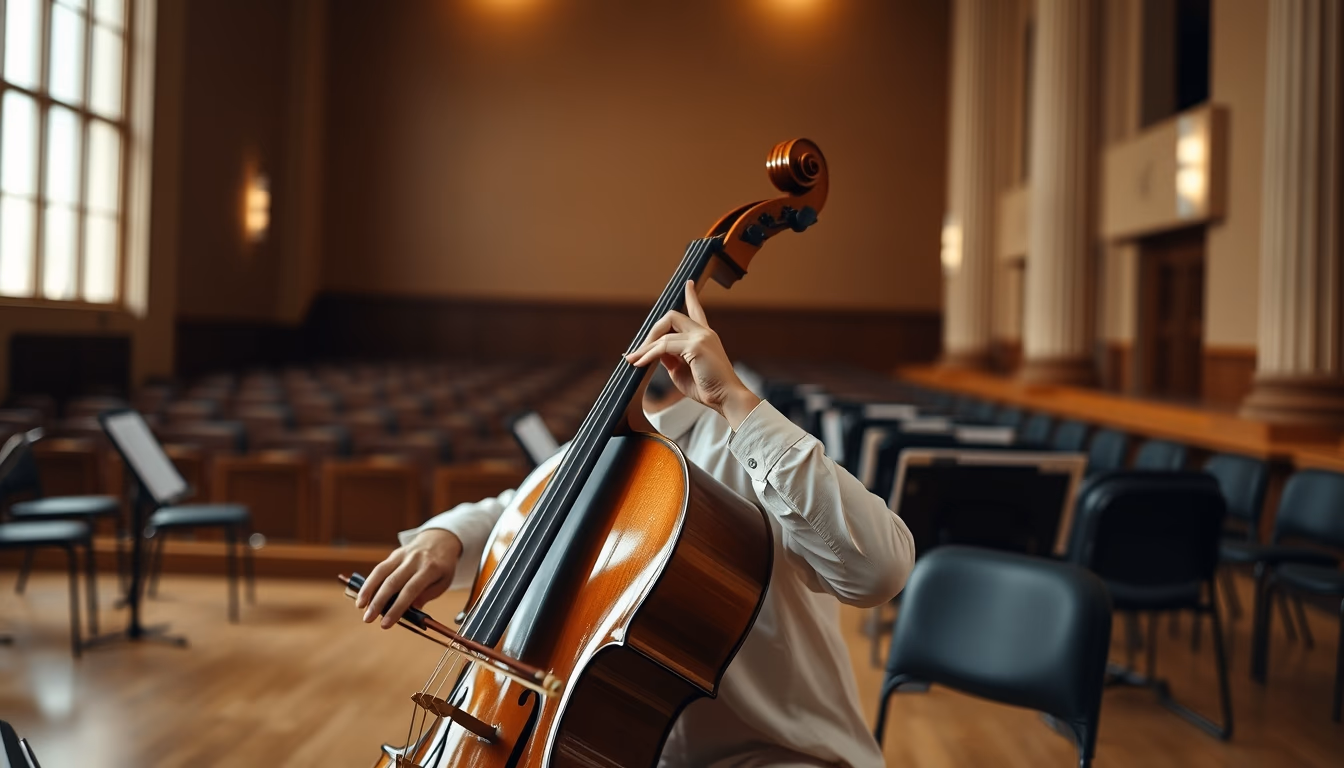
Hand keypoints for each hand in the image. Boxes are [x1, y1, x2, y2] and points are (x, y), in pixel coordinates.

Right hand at [355, 528, 462, 628]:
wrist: (440, 540)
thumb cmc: (442, 566)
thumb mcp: (443, 582)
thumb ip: (426, 596)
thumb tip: (409, 611)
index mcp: (431, 568)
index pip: (411, 590)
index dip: (397, 607)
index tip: (386, 623)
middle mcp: (415, 559)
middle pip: (393, 582)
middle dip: (378, 602)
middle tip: (368, 619)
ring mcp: (403, 555)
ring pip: (381, 572)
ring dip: (368, 590)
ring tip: (360, 606)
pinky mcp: (394, 554)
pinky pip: (379, 568)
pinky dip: (369, 582)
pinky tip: (363, 595)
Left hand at [626, 280, 761, 429]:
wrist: (727, 399)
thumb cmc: (709, 389)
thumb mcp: (682, 371)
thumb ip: (670, 359)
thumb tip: (654, 352)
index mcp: (705, 336)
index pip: (696, 310)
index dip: (691, 296)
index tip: (688, 284)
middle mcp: (704, 332)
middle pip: (672, 316)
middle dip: (651, 332)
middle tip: (638, 351)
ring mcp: (701, 337)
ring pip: (665, 331)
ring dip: (646, 347)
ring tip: (634, 360)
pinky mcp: (696, 346)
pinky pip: (664, 346)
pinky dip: (648, 354)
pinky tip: (641, 363)